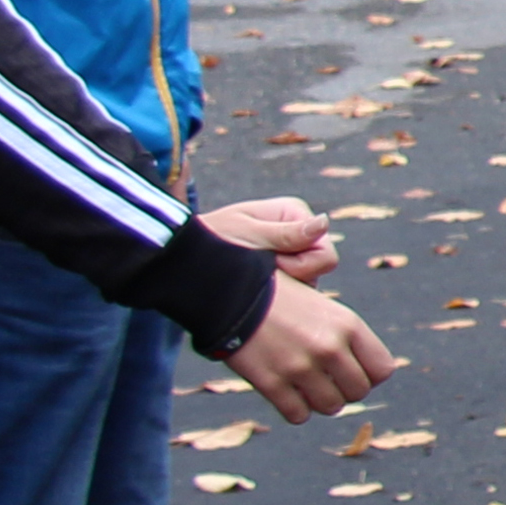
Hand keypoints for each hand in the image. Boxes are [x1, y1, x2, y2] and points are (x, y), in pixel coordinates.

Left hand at [202, 197, 338, 283]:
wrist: (181, 256)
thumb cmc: (209, 239)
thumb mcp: (246, 233)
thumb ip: (286, 233)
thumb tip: (323, 223)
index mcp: (294, 213)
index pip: (324, 251)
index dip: (300, 265)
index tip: (269, 263)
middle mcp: (299, 230)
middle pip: (319, 268)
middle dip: (293, 275)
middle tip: (259, 271)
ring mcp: (292, 251)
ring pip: (308, 281)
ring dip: (283, 284)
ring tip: (250, 277)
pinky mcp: (282, 270)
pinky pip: (294, 290)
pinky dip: (275, 291)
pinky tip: (253, 284)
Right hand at [219, 276, 395, 422]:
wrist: (228, 289)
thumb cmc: (276, 293)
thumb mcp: (321, 301)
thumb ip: (345, 330)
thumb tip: (360, 361)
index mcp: (347, 324)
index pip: (382, 369)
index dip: (369, 375)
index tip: (352, 370)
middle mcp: (329, 347)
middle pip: (359, 392)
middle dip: (344, 390)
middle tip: (327, 381)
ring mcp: (300, 367)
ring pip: (331, 407)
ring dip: (320, 402)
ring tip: (307, 388)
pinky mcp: (271, 382)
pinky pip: (298, 415)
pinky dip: (295, 411)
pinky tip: (287, 395)